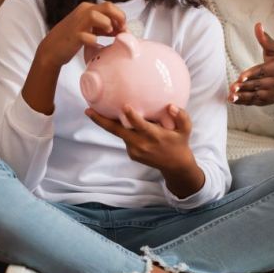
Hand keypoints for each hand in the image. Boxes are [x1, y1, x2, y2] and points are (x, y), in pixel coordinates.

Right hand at [36, 1, 125, 68]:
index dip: (120, 17)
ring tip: (109, 34)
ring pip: (97, 16)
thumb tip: (121, 29)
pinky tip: (96, 44)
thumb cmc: (72, 38)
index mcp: (87, 8)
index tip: (123, 28)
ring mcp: (78, 23)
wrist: (52, 48)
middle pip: (107, 7)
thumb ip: (104, 26)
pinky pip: (88, 36)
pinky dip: (94, 40)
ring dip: (107, 25)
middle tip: (121, 30)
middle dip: (119, 18)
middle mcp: (83, 11)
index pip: (110, 6)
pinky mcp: (74, 35)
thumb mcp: (89, 28)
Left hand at [85, 104, 203, 198]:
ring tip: (95, 110)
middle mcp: (142, 144)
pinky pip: (125, 138)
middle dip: (101, 121)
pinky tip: (119, 121)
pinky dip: (122, 130)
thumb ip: (181, 116)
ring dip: (108, 123)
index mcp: (155, 136)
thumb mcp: (186, 130)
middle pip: (117, 131)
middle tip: (87, 110)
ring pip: (119, 133)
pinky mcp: (132, 154)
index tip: (125, 106)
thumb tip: (171, 106)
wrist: (176, 166)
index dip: (132, 116)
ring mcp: (135, 150)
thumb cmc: (180, 143)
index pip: (140, 126)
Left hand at [229, 23, 273, 105]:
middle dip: (245, 87)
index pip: (262, 71)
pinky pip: (255, 102)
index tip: (241, 77)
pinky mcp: (267, 101)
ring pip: (256, 96)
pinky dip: (244, 102)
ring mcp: (271, 93)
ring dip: (243, 97)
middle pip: (257, 85)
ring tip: (232, 97)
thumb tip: (258, 25)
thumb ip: (265, 39)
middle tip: (232, 87)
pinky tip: (234, 100)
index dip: (251, 75)